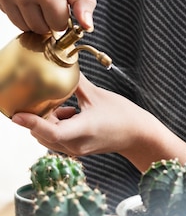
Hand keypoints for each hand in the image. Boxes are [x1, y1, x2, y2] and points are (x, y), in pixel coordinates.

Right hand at [0, 0, 95, 32]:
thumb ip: (83, 4)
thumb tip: (87, 27)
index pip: (58, 25)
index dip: (63, 15)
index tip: (62, 0)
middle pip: (40, 28)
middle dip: (48, 17)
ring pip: (24, 26)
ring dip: (33, 17)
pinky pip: (11, 15)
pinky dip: (19, 10)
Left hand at [12, 73, 147, 158]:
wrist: (139, 136)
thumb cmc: (123, 116)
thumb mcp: (98, 95)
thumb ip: (76, 82)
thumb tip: (62, 65)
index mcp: (81, 131)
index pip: (49, 130)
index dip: (31, 122)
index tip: (16, 115)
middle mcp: (74, 145)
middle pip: (42, 133)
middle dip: (37, 117)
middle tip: (38, 97)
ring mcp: (75, 150)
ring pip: (47, 137)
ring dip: (47, 121)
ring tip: (61, 104)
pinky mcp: (77, 150)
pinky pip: (56, 139)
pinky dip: (55, 126)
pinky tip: (70, 112)